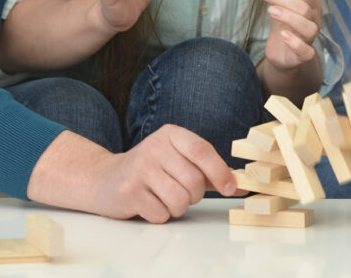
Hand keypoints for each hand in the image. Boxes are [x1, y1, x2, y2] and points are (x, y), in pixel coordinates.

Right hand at [28, 126, 235, 223]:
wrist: (107, 179)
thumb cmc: (152, 171)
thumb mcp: (179, 161)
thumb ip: (210, 173)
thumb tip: (243, 186)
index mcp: (170, 134)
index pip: (202, 150)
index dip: (220, 171)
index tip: (229, 187)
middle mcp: (154, 147)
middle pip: (193, 180)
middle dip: (195, 195)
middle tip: (184, 193)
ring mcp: (140, 169)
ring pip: (179, 200)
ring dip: (178, 207)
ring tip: (166, 198)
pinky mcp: (129, 191)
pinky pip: (161, 214)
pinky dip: (161, 215)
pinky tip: (150, 203)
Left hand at [261, 0, 322, 71]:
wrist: (281, 51)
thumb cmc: (284, 23)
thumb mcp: (286, 1)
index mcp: (313, 6)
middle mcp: (315, 22)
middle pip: (305, 8)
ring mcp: (310, 39)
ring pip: (309, 28)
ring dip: (288, 17)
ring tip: (271, 12)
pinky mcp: (303, 55)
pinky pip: (306, 51)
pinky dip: (294, 42)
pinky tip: (283, 35)